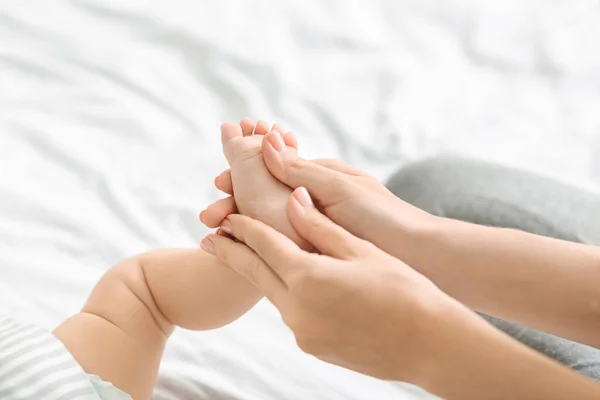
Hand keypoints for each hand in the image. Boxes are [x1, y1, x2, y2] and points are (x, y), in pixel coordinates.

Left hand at [200, 186, 451, 382]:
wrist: (429, 344)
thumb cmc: (403, 290)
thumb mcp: (361, 251)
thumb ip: (320, 226)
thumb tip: (292, 199)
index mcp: (307, 278)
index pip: (265, 244)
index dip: (244, 226)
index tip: (227, 214)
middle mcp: (297, 309)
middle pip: (255, 272)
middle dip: (231, 253)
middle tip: (208, 238)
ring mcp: (303, 332)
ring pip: (273, 294)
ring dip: (261, 273)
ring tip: (248, 257)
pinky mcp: (313, 347)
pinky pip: (290, 314)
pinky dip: (285, 295)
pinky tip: (289, 286)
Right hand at [203, 131, 439, 263]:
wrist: (417, 255)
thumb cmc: (382, 216)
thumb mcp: (339, 187)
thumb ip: (300, 170)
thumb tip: (266, 142)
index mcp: (320, 178)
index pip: (271, 172)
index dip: (243, 177)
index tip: (218, 185)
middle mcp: (315, 201)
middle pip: (264, 198)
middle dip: (236, 204)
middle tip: (207, 218)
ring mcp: (316, 227)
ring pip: (270, 222)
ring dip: (242, 225)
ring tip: (217, 237)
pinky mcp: (320, 252)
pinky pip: (284, 244)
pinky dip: (262, 245)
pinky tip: (244, 254)